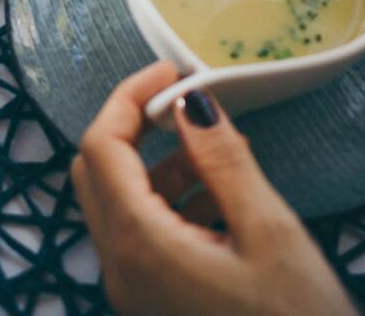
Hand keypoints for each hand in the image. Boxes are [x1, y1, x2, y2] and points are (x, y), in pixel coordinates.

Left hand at [71, 63, 356, 315]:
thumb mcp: (269, 236)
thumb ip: (222, 160)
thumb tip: (188, 100)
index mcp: (136, 243)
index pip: (100, 145)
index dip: (127, 97)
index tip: (168, 72)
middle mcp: (118, 265)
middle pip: (96, 168)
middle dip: (132, 126)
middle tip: (180, 103)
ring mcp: (130, 286)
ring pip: (118, 199)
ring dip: (153, 163)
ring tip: (210, 149)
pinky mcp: (150, 298)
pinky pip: (139, 230)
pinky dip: (165, 199)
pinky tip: (215, 194)